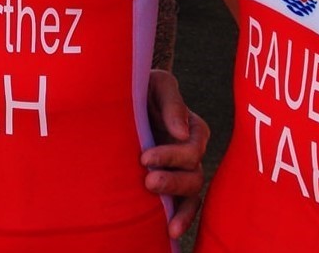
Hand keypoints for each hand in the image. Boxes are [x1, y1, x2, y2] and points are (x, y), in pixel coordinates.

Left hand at [141, 69, 210, 238]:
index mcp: (192, 129)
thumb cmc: (143, 87)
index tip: (144, 157)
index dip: (171, 156)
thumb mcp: (157, 84)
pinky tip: (170, 232)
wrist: (123, 97)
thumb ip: (171, 102)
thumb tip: (181, 132)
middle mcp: (191, 153)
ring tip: (160, 213)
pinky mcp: (169, 185)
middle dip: (173, 181)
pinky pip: (183, 206)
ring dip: (178, 205)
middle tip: (148, 181)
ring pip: (191, 195)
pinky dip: (181, 219)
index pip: (192, 149)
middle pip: (194, 176)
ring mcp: (181, 171)